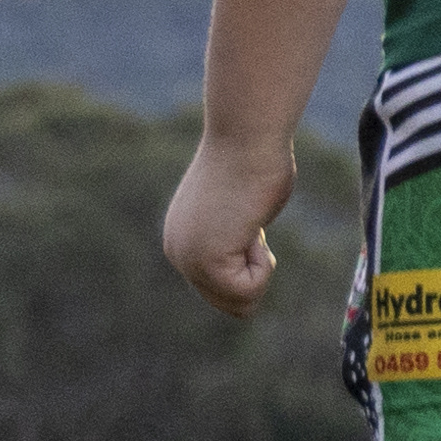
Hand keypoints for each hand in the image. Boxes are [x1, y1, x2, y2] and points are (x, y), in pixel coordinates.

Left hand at [159, 125, 296, 318]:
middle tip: (248, 223)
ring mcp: (187, 260)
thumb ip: (234, 233)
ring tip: (248, 223)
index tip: (246, 218)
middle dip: (254, 270)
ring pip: (242, 302)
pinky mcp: (206, 263)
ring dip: (260, 267)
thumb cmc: (255, 158)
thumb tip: (241, 244)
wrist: (247, 136)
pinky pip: (249, 291)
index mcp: (182, 238)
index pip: (222, 289)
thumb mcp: (240, 205)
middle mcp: (177, 252)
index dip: (251, 261)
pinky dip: (263, 265)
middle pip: (231, 305)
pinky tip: (250, 227)